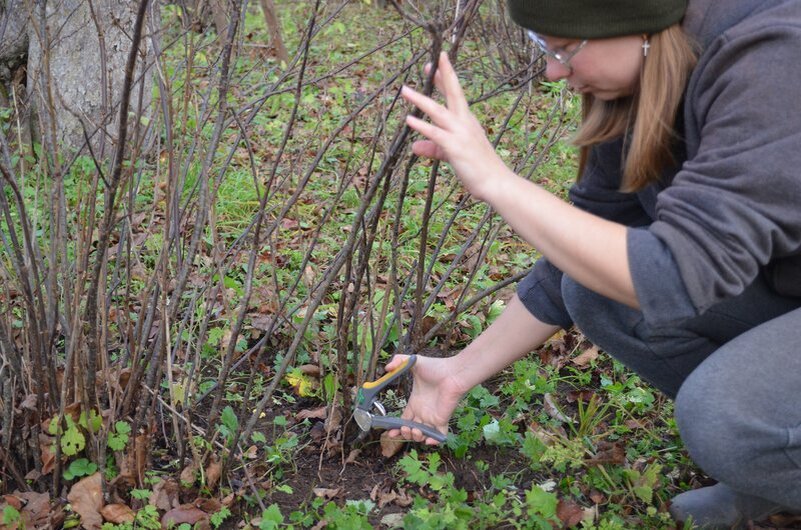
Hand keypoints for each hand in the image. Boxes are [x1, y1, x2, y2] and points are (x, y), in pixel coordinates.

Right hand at [385, 354, 467, 444]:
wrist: (454, 373)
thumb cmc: (436, 367)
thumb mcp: (414, 361)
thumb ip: (399, 361)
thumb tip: (386, 368)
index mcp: (415, 402)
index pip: (404, 419)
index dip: (396, 427)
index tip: (389, 431)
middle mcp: (423, 412)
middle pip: (411, 430)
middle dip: (404, 434)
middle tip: (403, 429)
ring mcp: (433, 417)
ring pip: (422, 435)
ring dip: (415, 437)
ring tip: (413, 429)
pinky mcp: (442, 420)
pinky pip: (439, 436)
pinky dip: (433, 442)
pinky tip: (427, 439)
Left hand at [401, 52, 510, 202]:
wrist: (496, 183)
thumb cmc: (478, 168)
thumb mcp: (451, 154)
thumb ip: (433, 148)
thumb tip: (415, 147)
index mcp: (467, 121)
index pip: (455, 95)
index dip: (445, 79)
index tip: (437, 63)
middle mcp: (465, 122)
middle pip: (453, 93)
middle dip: (443, 75)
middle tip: (434, 58)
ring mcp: (461, 133)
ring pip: (438, 111)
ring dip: (421, 100)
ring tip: (404, 90)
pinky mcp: (455, 147)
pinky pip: (436, 134)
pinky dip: (422, 126)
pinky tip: (409, 120)